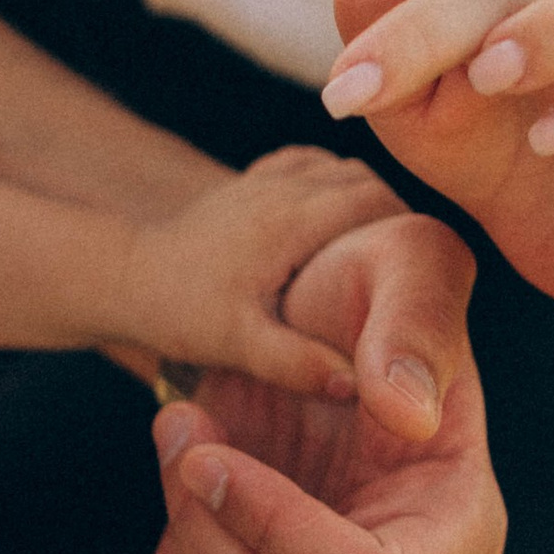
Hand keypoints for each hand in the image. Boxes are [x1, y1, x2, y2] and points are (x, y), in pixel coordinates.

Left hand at [113, 145, 414, 404]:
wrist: (123, 278)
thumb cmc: (179, 312)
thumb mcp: (238, 344)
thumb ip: (296, 363)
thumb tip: (360, 386)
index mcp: (292, 218)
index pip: (379, 203)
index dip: (411, 231)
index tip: (430, 269)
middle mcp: (283, 186)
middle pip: (366, 179)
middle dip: (396, 216)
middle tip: (413, 265)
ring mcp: (264, 180)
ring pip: (338, 168)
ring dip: (365, 199)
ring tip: (380, 249)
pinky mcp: (249, 185)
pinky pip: (308, 167)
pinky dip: (331, 187)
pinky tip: (333, 227)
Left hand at [148, 213, 504, 553]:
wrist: (309, 328)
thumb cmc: (368, 290)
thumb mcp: (406, 262)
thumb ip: (416, 323)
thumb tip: (407, 415)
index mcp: (464, 527)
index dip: (272, 532)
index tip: (206, 454)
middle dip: (203, 523)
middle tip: (177, 425)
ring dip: (182, 538)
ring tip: (183, 443)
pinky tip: (189, 505)